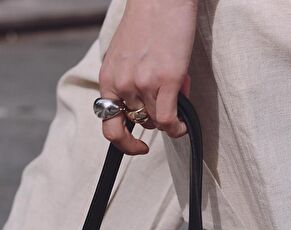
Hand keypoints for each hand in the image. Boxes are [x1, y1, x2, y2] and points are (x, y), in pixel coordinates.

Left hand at [98, 0, 197, 154]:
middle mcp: (122, 84)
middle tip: (165, 106)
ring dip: (168, 118)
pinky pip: (169, 120)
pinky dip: (176, 128)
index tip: (136, 146)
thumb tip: (147, 110)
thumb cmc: (148, 21)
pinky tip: (182, 126)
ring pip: (155, 121)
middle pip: (138, 123)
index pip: (109, 124)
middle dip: (153, 119)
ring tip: (178, 99)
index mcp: (108, 78)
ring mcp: (143, 84)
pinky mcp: (165, 81)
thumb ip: (129, 82)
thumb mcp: (125, 55)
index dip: (123, 143)